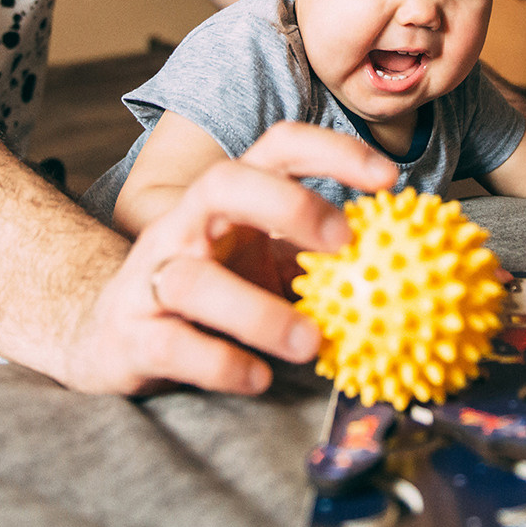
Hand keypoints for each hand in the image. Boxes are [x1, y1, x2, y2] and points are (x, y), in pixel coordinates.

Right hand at [51, 122, 395, 395]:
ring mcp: (152, 276)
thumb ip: (325, 262)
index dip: (334, 152)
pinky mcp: (130, 332)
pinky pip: (174, 343)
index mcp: (228, 200)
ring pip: (196, 278)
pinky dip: (220, 361)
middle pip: (226, 183)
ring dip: (257, 310)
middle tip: (346, 245)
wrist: (105, 335)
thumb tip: (419, 268)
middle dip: (288, 203)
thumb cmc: (210, 295)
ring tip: (309, 341)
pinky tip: (258, 378)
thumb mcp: (266, 266)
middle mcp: (186, 224)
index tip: (392, 181)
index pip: (278, 148)